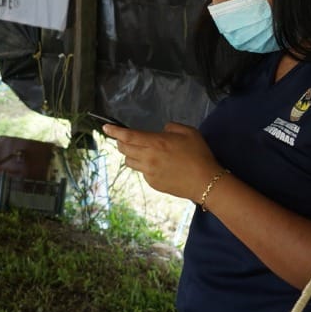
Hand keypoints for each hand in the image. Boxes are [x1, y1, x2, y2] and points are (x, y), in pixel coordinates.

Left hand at [102, 121, 221, 202]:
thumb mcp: (189, 132)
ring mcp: (149, 172)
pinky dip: (144, 167)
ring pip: (129, 162)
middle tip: (124, 139)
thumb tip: (161, 130)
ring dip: (131, 155)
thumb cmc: (199, 154)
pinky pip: (142, 172)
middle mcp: (148, 158)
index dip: (115, 131)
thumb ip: (171, 127)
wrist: (205, 182)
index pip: (128, 136)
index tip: (105, 127)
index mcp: (156, 143)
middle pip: (124, 149)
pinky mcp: (152, 183)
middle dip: (121, 142)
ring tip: (143, 152)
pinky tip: (158, 166)